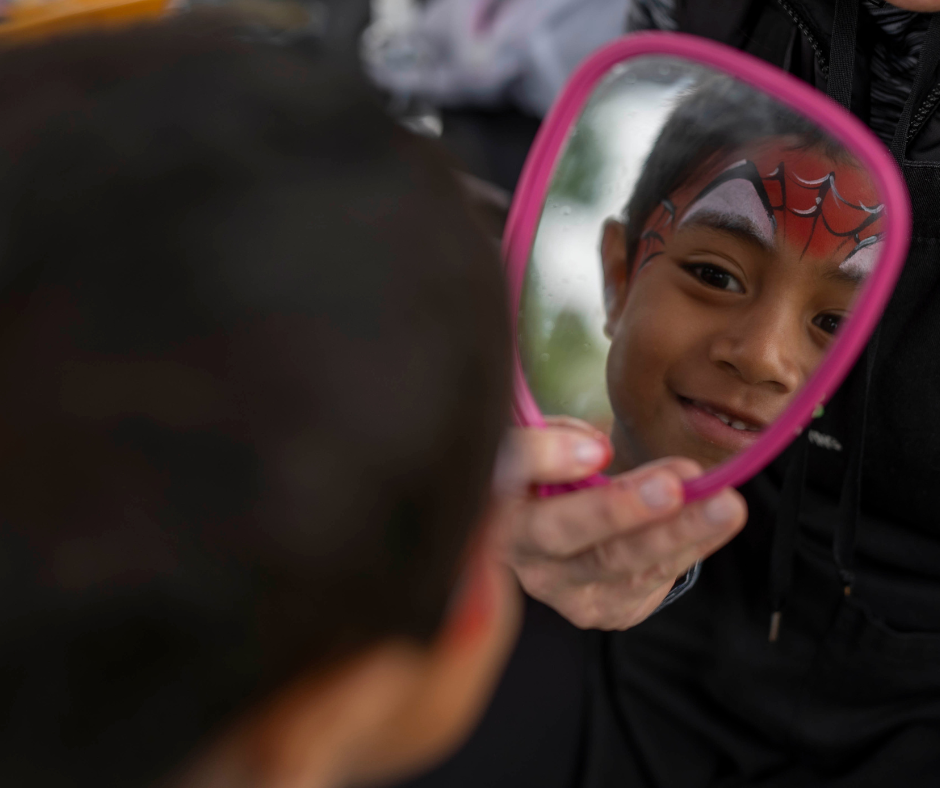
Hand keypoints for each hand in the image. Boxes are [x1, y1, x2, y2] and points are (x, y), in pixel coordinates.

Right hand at [492, 419, 746, 629]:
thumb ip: (555, 438)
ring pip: (617, 564)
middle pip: (562, 532)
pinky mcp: (599, 610)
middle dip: (623, 509)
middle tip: (674, 486)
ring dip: (677, 532)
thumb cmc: (547, 476)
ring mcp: (557, 589)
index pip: (506, 471)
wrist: (552, 540)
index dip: (545, 458)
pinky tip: (716, 524)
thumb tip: (595, 452)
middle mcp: (517, 551)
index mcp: (493, 496)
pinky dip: (686, 550)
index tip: (597, 449)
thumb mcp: (540, 441)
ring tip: (725, 505)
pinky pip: (646, 584)